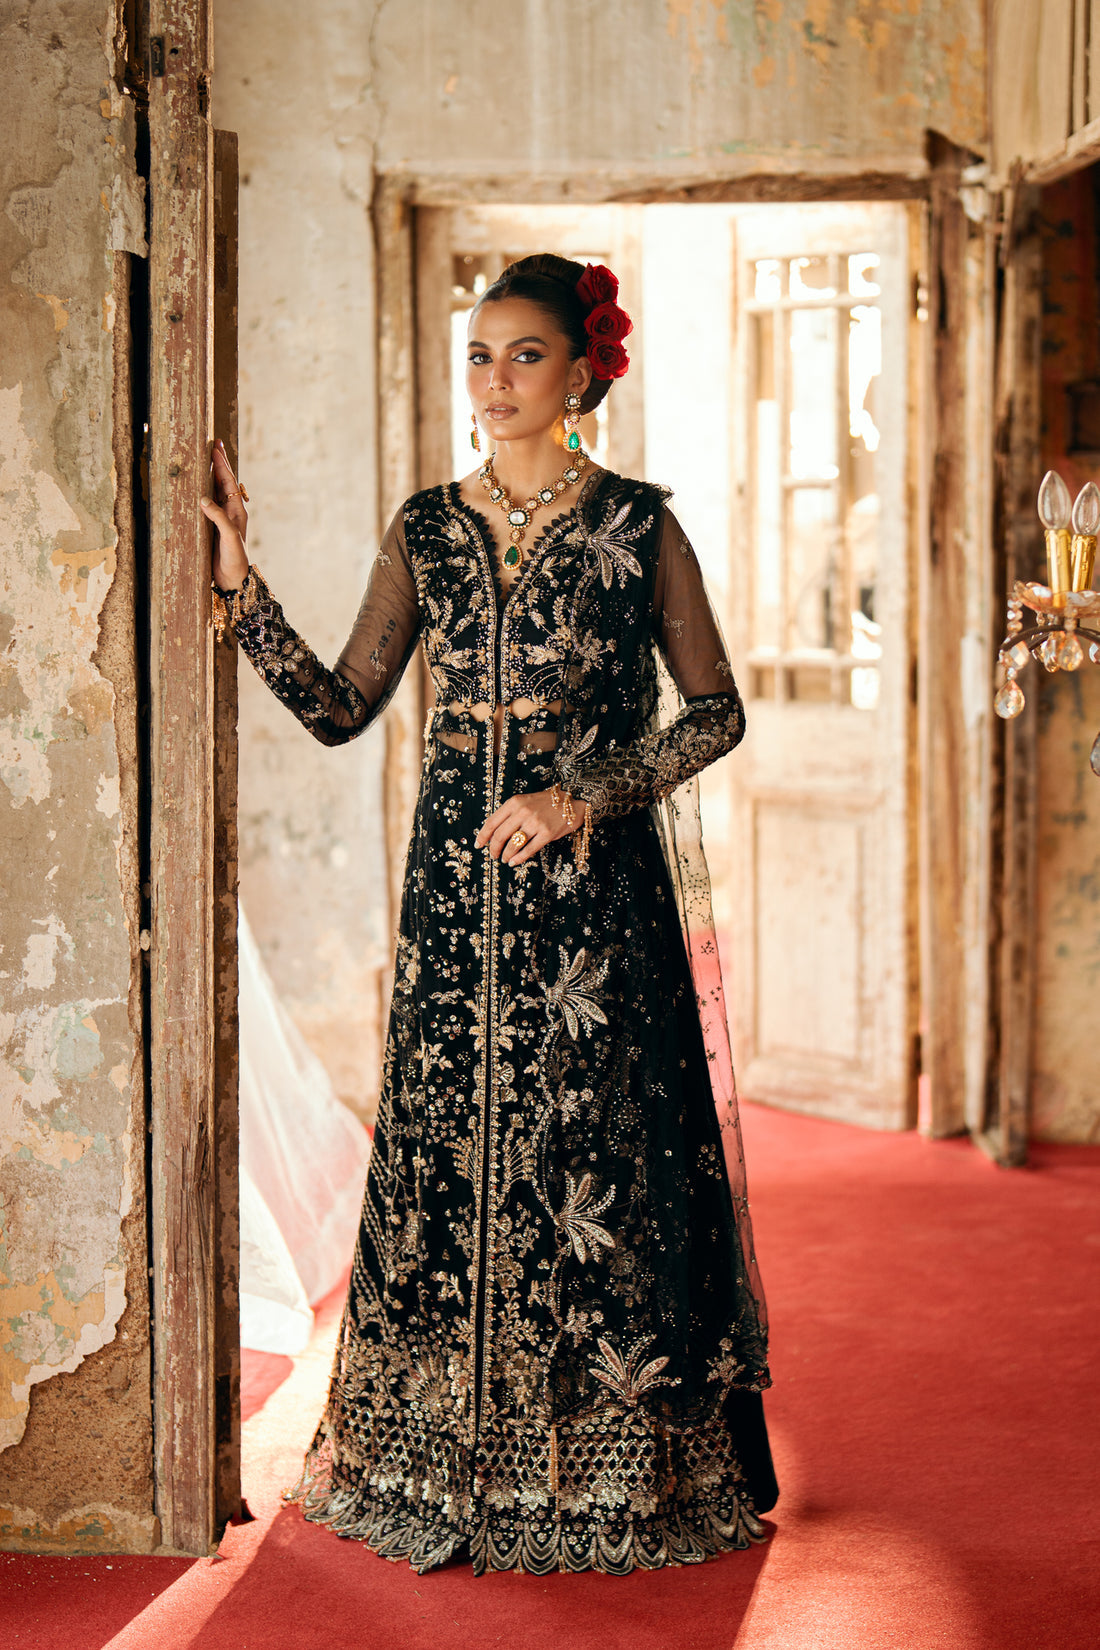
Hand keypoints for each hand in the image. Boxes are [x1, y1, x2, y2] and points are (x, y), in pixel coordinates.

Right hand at [200, 440, 249, 589]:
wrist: (234, 580)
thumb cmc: (236, 558)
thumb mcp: (229, 536)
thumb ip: (218, 517)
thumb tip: (203, 498)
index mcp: (237, 511)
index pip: (228, 482)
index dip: (221, 464)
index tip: (214, 447)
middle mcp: (230, 512)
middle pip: (223, 482)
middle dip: (218, 464)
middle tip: (213, 445)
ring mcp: (221, 519)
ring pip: (215, 492)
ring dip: (210, 476)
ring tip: (204, 460)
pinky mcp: (212, 528)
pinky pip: (206, 506)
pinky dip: (201, 493)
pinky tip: (195, 488)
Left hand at [475, 787, 586, 865]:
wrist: (571, 803)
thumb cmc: (544, 804)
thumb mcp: (524, 802)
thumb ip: (509, 814)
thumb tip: (492, 833)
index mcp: (514, 802)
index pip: (492, 822)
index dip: (482, 836)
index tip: (478, 845)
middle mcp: (523, 812)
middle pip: (500, 836)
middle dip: (493, 848)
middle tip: (493, 855)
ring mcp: (535, 823)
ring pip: (513, 845)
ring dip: (505, 855)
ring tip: (504, 858)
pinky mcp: (546, 834)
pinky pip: (528, 850)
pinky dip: (518, 859)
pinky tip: (514, 862)